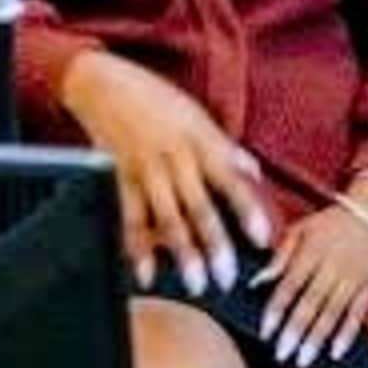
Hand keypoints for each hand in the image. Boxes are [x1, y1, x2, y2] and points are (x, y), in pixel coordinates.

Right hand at [57, 51, 273, 294]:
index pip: (231, 181)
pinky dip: (137, 249)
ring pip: (166, 219)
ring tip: (196, 284)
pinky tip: (147, 274)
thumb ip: (226, 150)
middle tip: (227, 278)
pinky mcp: (117, 178)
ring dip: (182, 254)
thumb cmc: (158, 101)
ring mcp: (144, 170)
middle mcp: (174, 158)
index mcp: (200, 142)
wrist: (104, 83)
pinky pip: (129, 218)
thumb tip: (254, 174)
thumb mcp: (199, 117)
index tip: (263, 240)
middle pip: (198, 207)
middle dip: (214, 245)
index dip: (247, 211)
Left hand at [258, 198, 367, 367]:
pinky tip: (336, 353)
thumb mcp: (301, 228)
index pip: (289, 285)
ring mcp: (354, 277)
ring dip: (317, 338)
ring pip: (333, 312)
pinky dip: (348, 334)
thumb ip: (280, 255)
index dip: (276, 309)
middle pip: (311, 303)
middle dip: (295, 330)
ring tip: (303, 360)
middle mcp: (332, 266)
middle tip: (281, 355)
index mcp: (311, 252)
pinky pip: (358, 313)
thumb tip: (255, 281)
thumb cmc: (331, 222)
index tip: (264, 332)